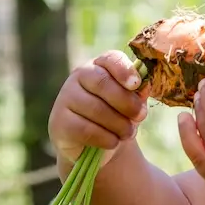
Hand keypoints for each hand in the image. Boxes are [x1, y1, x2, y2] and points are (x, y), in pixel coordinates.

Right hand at [48, 50, 147, 173]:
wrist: (94, 146)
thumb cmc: (115, 117)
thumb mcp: (130, 104)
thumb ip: (138, 95)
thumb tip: (145, 87)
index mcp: (99, 66)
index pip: (110, 59)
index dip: (124, 70)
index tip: (136, 84)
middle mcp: (78, 76)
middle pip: (103, 83)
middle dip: (127, 102)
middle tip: (140, 116)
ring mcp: (65, 98)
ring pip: (96, 109)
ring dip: (119, 124)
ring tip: (128, 133)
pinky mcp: (59, 122)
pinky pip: (86, 130)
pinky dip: (105, 138)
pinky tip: (113, 141)